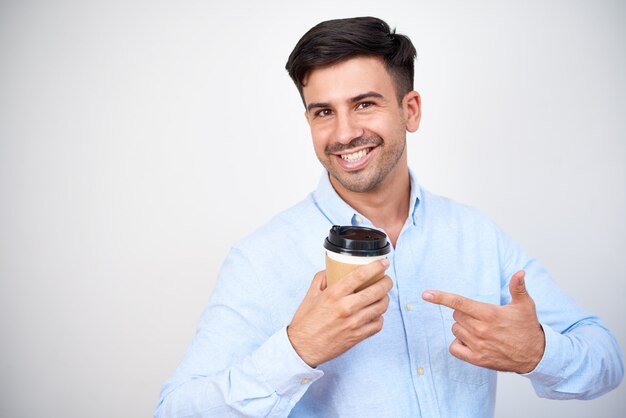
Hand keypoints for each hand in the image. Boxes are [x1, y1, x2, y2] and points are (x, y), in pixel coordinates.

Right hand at [287, 259, 391, 367]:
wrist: (303, 347)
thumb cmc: (306, 321)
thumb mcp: (310, 294)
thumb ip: (321, 278)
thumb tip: (333, 268)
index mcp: (334, 294)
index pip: (360, 275)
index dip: (376, 267)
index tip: (383, 262)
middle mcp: (346, 307)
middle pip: (376, 291)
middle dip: (386, 282)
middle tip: (386, 279)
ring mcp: (353, 323)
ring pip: (380, 307)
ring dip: (385, 299)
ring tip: (382, 296)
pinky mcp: (357, 337)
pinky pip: (377, 324)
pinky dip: (380, 317)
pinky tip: (375, 313)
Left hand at [422, 270, 544, 373]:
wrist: (536, 356)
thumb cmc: (528, 327)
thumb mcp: (525, 305)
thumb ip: (518, 287)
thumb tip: (520, 272)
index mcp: (489, 314)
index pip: (459, 302)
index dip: (440, 297)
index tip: (426, 294)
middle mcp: (481, 330)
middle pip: (456, 315)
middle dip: (464, 313)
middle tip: (481, 317)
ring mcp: (478, 346)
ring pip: (455, 330)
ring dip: (462, 328)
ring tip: (481, 330)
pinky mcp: (477, 360)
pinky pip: (454, 347)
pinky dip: (458, 344)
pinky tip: (471, 342)